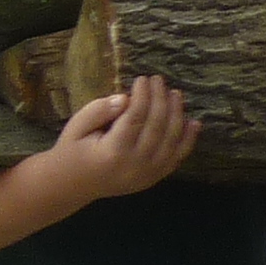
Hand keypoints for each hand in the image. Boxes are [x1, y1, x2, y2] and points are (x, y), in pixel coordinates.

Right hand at [50, 75, 198, 202]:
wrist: (73, 185)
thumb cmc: (72, 151)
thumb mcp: (76, 126)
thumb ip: (99, 110)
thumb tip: (125, 98)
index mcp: (113, 151)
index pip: (136, 117)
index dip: (143, 95)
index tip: (142, 78)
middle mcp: (135, 164)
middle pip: (157, 126)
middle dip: (160, 99)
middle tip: (159, 80)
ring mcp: (148, 173)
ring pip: (172, 140)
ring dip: (177, 114)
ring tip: (174, 94)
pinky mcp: (154, 177)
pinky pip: (177, 157)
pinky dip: (188, 139)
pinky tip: (193, 122)